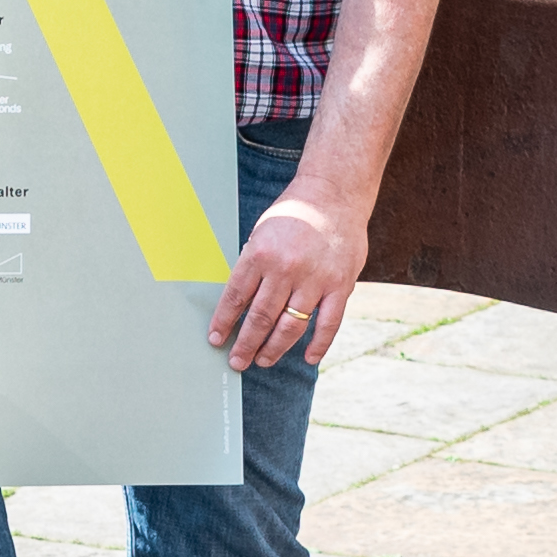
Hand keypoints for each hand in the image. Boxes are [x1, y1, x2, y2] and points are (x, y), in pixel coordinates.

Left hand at [205, 184, 368, 371]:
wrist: (334, 194)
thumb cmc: (293, 214)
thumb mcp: (262, 233)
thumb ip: (253, 266)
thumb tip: (239, 302)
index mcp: (261, 254)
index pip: (236, 297)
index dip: (224, 322)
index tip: (216, 339)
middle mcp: (286, 269)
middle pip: (261, 317)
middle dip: (245, 343)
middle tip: (237, 361)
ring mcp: (316, 279)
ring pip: (291, 326)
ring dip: (274, 348)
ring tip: (262, 361)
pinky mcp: (341, 285)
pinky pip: (329, 324)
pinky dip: (318, 344)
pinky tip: (308, 358)